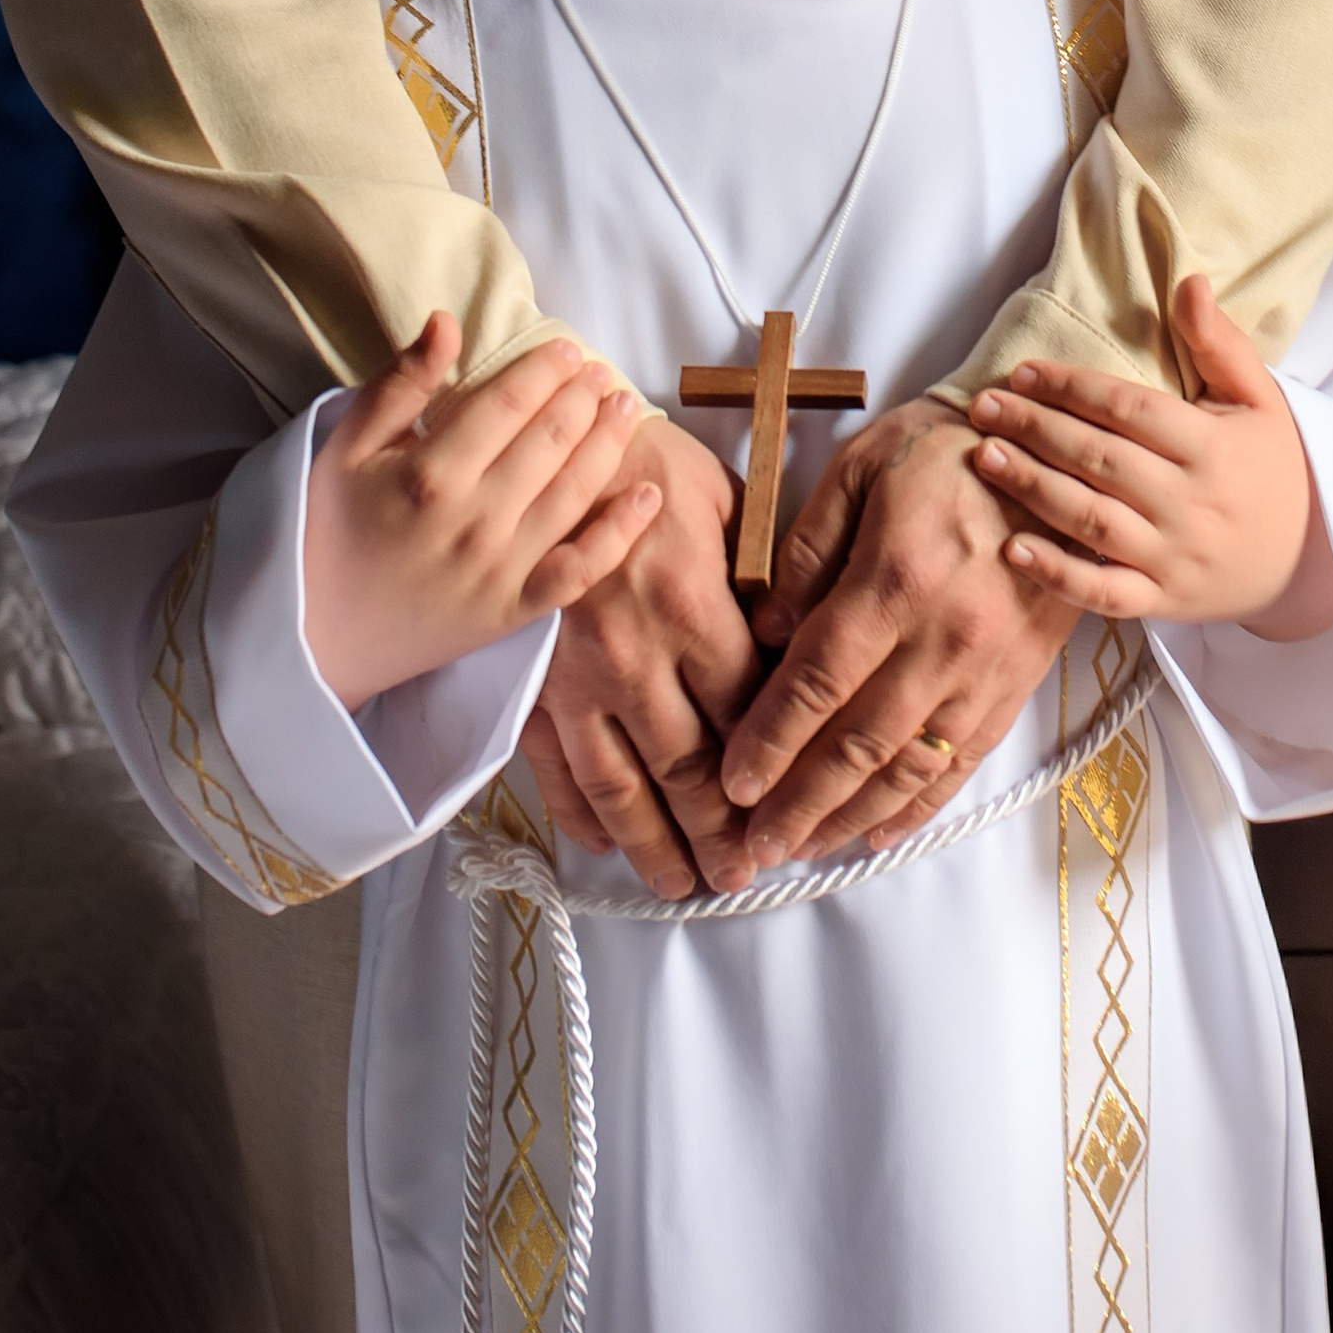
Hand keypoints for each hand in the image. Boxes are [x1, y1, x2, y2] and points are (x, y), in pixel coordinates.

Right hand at [301, 317, 661, 711]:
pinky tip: (649, 497)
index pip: (506, 405)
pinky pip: (581, 570)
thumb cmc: (327, 534)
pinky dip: (620, 534)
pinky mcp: (514, 612)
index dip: (545, 371)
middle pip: (550, 442)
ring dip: (608, 444)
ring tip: (625, 407)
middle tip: (600, 371)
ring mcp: (500, 570)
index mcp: (428, 475)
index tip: (567, 348)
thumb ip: (399, 385)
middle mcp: (473, 520)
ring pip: (574, 493)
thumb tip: (447, 321)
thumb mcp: (343, 450)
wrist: (315, 639)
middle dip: (583, 397)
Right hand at [519, 416, 763, 899]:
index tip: (798, 807)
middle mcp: (636, 658)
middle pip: (691, 770)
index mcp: (695, 610)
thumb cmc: (648, 465)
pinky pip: (555, 767)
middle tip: (744, 877)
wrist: (543, 445)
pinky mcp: (530, 683)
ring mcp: (576, 679)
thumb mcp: (729, 506)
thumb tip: (802, 648)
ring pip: (622, 787)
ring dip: (656, 846)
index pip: (748, 714)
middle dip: (722, 833)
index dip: (775, 771)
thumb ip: (765, 583)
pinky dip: (579, 815)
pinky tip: (604, 846)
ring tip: (682, 887)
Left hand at [717, 399, 1077, 865]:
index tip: (732, 784)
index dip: (770, 741)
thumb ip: (805, 551)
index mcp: (896, 581)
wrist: (1059, 457)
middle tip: (751, 849)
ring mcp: (985, 670)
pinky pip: (963, 763)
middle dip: (798, 804)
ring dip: (850, 817)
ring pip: (910, 767)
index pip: (818, 682)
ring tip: (800, 850)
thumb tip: (764, 632)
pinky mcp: (1015, 685)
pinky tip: (878, 833)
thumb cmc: (944, 450)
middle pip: (858, 744)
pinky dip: (918, 806)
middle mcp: (943, 639)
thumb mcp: (859, 468)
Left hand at [967, 276, 1332, 635]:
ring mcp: (1175, 558)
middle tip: (983, 407)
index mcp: (1213, 448)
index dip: (1072, 388)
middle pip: (1099, 461)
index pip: (1129, 410)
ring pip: (1091, 522)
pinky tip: (1013, 549)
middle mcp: (1191, 504)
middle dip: (1036, 430)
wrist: (1313, 560)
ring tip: (984, 458)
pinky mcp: (1163, 601)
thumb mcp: (1261, 398)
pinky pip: (1103, 593)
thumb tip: (1189, 282)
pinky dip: (1057, 575)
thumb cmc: (1275, 467)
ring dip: (1032, 489)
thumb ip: (1220, 342)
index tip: (1023, 373)